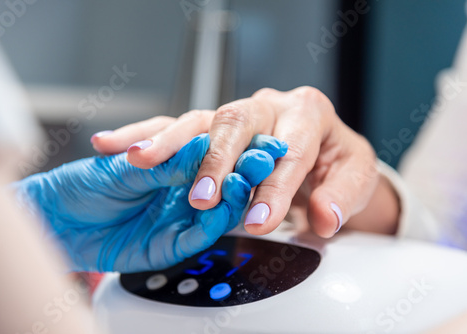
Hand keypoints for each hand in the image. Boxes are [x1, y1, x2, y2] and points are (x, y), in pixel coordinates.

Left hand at [13, 134, 286, 271]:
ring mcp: (181, 211)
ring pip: (220, 203)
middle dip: (240, 165)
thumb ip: (162, 164)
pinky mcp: (176, 240)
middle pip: (221, 173)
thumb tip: (202, 148)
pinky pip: (204, 231)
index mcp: (170, 156)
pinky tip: (226, 206)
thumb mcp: (121, 168)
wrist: (57, 223)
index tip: (248, 137)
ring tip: (242, 180)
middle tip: (257, 158)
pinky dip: (217, 219)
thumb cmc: (83, 184)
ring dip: (235, 192)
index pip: (206, 145)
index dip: (228, 144)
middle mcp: (181, 182)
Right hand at [92, 87, 387, 237]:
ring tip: (142, 160)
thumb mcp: (354, 176)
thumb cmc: (334, 159)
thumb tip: (324, 217)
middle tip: (203, 197)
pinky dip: (145, 134)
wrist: (322, 145)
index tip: (261, 221)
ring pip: (199, 120)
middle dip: (217, 160)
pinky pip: (175, 125)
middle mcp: (267, 106)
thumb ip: (343, 197)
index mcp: (306, 113)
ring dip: (170, 142)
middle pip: (237, 123)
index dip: (275, 188)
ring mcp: (235, 113)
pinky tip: (114, 143)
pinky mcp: (210, 125)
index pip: (289, 152)